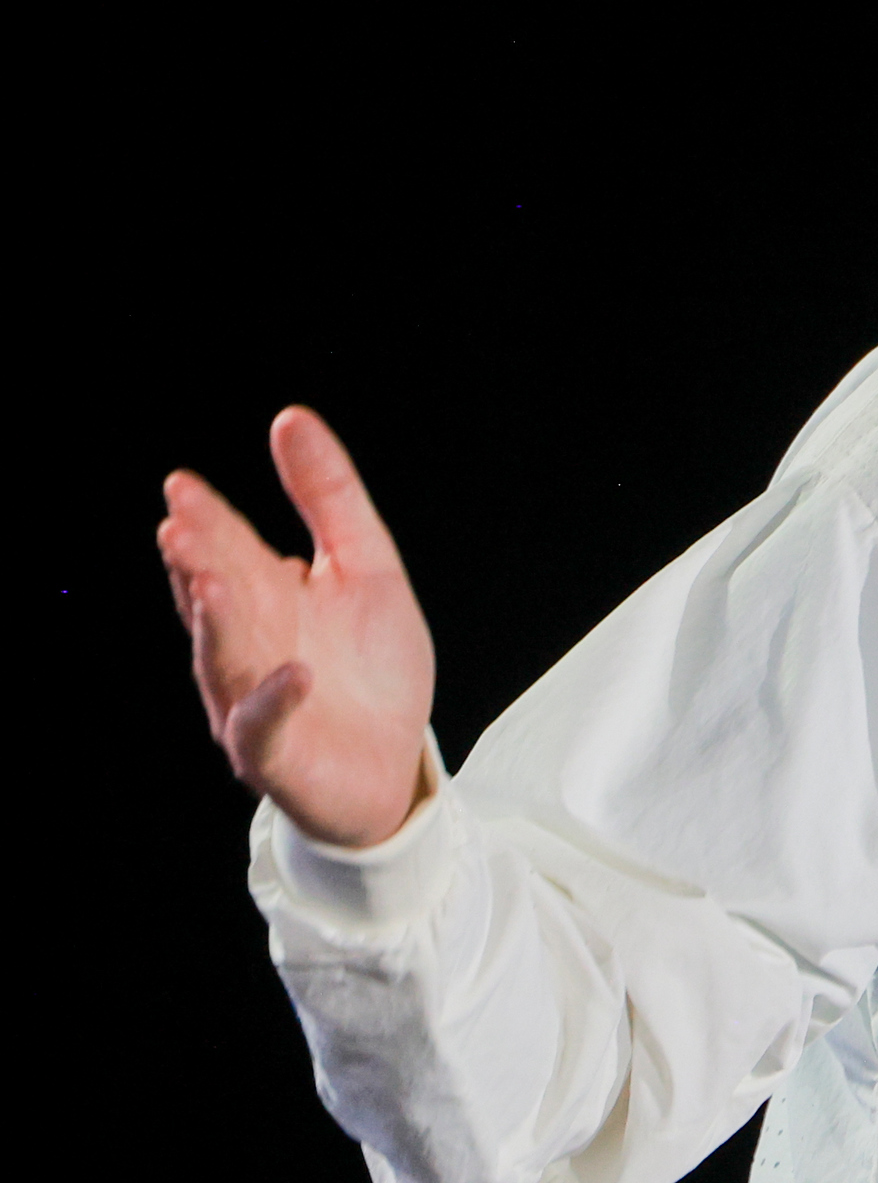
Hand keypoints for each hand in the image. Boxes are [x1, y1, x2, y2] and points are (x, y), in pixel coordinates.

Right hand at [158, 408, 435, 849]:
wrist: (395, 765)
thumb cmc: (371, 666)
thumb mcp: (365, 568)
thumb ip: (329, 497)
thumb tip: (290, 417)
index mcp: (262, 599)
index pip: (226, 552)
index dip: (205, 523)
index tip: (182, 487)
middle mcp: (245, 647)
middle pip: (216, 599)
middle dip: (197, 564)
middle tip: (178, 525)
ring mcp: (252, 702)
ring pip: (224, 660)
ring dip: (216, 623)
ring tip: (210, 580)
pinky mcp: (278, 756)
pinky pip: (266, 729)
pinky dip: (274, 701)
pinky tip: (293, 673)